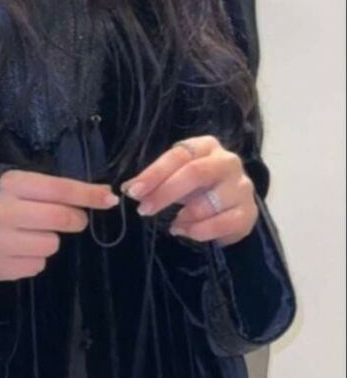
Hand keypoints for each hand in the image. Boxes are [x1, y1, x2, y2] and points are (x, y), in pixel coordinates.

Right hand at [0, 169, 119, 281]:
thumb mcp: (3, 181)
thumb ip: (41, 189)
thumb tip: (92, 195)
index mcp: (8, 185)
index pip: (60, 189)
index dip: (88, 194)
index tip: (110, 199)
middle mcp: (6, 213)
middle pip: (62, 219)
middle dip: (75, 219)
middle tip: (72, 218)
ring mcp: (1, 244)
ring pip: (51, 245)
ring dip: (48, 239)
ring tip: (25, 233)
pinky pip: (35, 265)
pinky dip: (31, 258)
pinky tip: (12, 249)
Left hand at [120, 135, 258, 247]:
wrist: (231, 207)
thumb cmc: (198, 187)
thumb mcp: (176, 178)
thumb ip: (155, 181)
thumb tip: (128, 188)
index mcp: (206, 146)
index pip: (179, 155)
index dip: (154, 173)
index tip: (134, 191)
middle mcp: (228, 161)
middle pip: (195, 173)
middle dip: (165, 193)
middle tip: (144, 210)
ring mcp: (242, 187)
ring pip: (209, 201)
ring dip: (185, 215)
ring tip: (173, 225)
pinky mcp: (249, 212)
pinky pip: (223, 223)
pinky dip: (200, 231)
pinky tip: (187, 231)